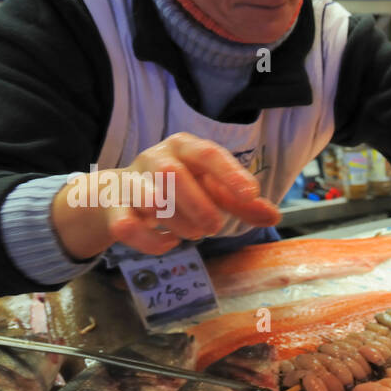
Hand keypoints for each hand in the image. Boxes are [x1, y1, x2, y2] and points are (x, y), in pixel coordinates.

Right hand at [53, 133, 280, 258]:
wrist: (122, 195)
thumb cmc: (179, 189)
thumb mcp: (212, 189)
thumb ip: (242, 204)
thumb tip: (275, 217)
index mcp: (184, 147)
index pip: (208, 154)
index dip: (231, 174)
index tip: (252, 195)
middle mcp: (155, 158)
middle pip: (174, 176)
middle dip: (200, 207)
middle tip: (214, 226)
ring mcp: (131, 183)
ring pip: (151, 201)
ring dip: (179, 224)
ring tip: (192, 232)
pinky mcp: (115, 211)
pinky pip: (129, 228)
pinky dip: (153, 242)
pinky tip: (169, 243)